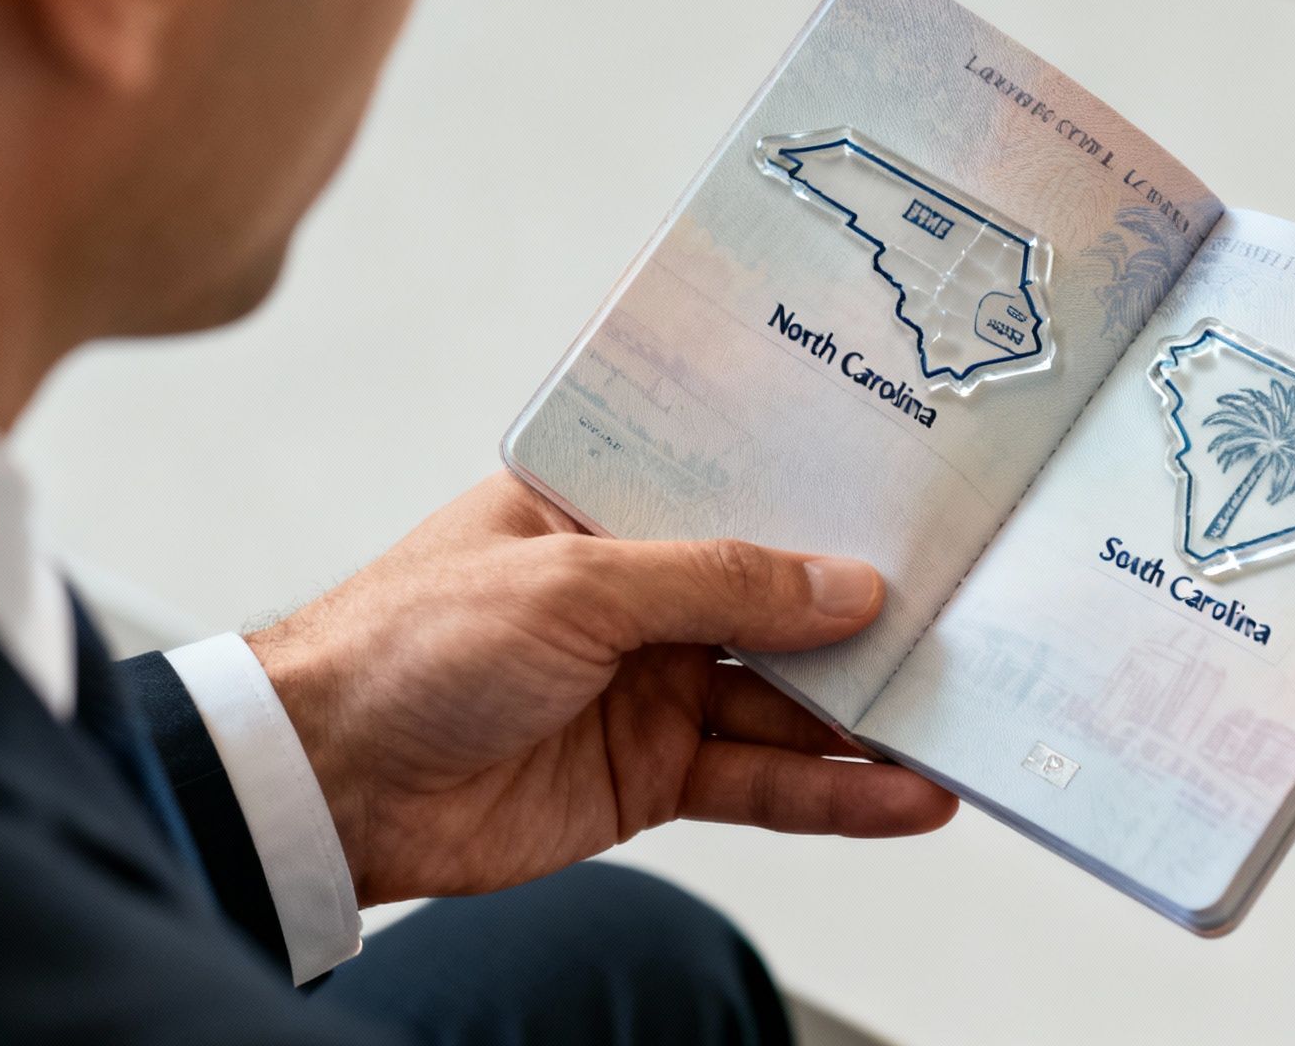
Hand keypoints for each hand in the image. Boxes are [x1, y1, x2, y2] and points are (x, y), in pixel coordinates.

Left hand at [249, 472, 958, 905]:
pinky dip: (833, 795)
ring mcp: (649, 688)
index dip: (821, 504)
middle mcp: (636, 596)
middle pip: (777, 605)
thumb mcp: (575, 582)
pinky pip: (760, 783)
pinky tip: (906, 797)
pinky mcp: (651, 776)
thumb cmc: (413, 643)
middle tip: (967, 620)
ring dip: (866, 718)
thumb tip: (843, 584)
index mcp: (605, 512)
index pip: (737, 498)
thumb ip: (717, 583)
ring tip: (961, 719)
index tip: (916, 503)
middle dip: (865, 619)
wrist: (328, 785)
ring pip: (784, 704)